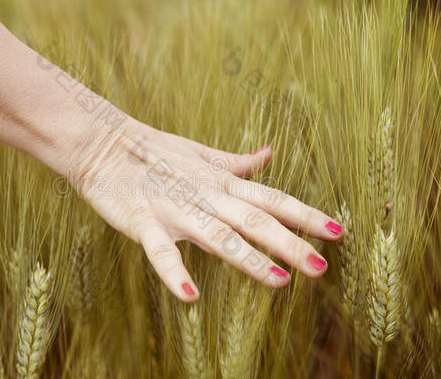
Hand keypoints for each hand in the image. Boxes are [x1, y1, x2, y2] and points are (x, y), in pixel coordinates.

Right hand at [62, 110, 343, 301]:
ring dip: (249, 259)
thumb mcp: (202, 155)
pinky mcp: (143, 221)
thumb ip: (237, 163)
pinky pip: (160, 250)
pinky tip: (191, 297)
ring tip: (280, 282)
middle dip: (289, 243)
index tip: (336, 231)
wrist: (104, 143)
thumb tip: (269, 153)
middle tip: (322, 267)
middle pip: (254, 220)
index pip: (270, 198)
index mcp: (220, 182)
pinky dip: (174, 272)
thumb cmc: (154, 152)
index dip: (304, 214)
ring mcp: (175, 209)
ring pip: (217, 236)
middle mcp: (205, 196)